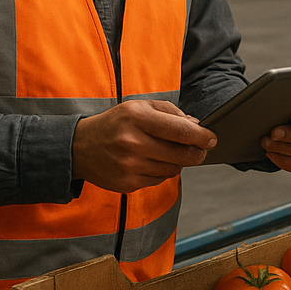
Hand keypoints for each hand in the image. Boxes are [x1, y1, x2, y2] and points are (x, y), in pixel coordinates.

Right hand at [72, 100, 216, 192]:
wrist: (79, 147)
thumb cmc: (115, 123)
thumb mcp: (138, 106)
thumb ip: (169, 111)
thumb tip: (196, 124)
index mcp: (136, 117)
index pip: (180, 130)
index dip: (202, 136)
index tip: (212, 138)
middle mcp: (132, 142)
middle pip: (181, 153)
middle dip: (197, 152)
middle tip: (201, 149)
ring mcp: (129, 166)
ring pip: (173, 169)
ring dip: (181, 162)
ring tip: (175, 152)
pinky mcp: (127, 183)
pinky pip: (159, 179)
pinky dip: (164, 171)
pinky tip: (155, 161)